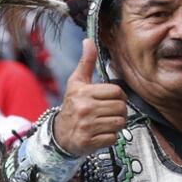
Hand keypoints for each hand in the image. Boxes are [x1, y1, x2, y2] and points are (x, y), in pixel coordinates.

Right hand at [52, 39, 127, 156]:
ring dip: (117, 123)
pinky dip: (111, 136)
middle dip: (119, 110)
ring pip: (120, 122)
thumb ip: (86, 62)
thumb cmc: (72, 106)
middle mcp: (85, 109)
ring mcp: (87, 126)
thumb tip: (88, 40)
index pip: (117, 91)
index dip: (119, 95)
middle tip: (110, 111)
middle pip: (121, 107)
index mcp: (84, 93)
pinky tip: (102, 132)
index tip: (112, 99)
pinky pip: (113, 137)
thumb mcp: (76, 82)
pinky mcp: (90, 142)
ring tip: (106, 121)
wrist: (60, 134)